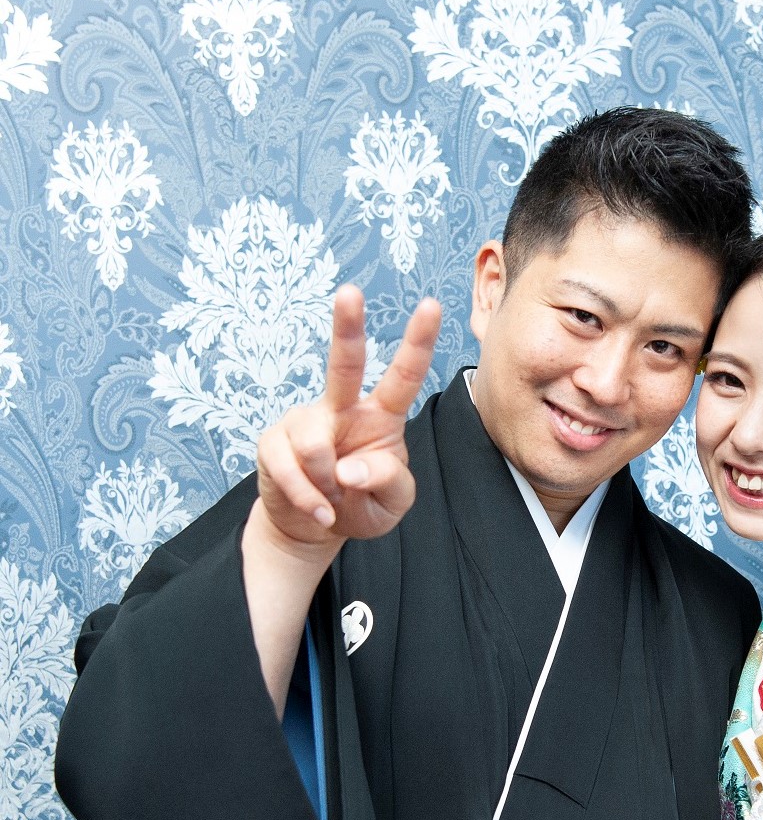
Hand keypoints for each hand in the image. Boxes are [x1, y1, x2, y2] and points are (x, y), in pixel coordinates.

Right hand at [255, 285, 441, 549]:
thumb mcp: (393, 502)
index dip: (418, 342)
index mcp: (382, 415)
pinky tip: (319, 509)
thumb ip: (387, 481)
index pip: (404, 375)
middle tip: (350, 292)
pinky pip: (290, 469)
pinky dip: (308, 498)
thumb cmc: (362, 504)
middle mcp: (343, 407)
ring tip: (334, 496)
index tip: (432, 306)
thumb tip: (348, 468)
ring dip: (328, 484)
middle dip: (346, 326)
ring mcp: (305, 421)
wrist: (315, 527)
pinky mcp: (274, 441)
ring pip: (314, 444)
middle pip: (345, 362)